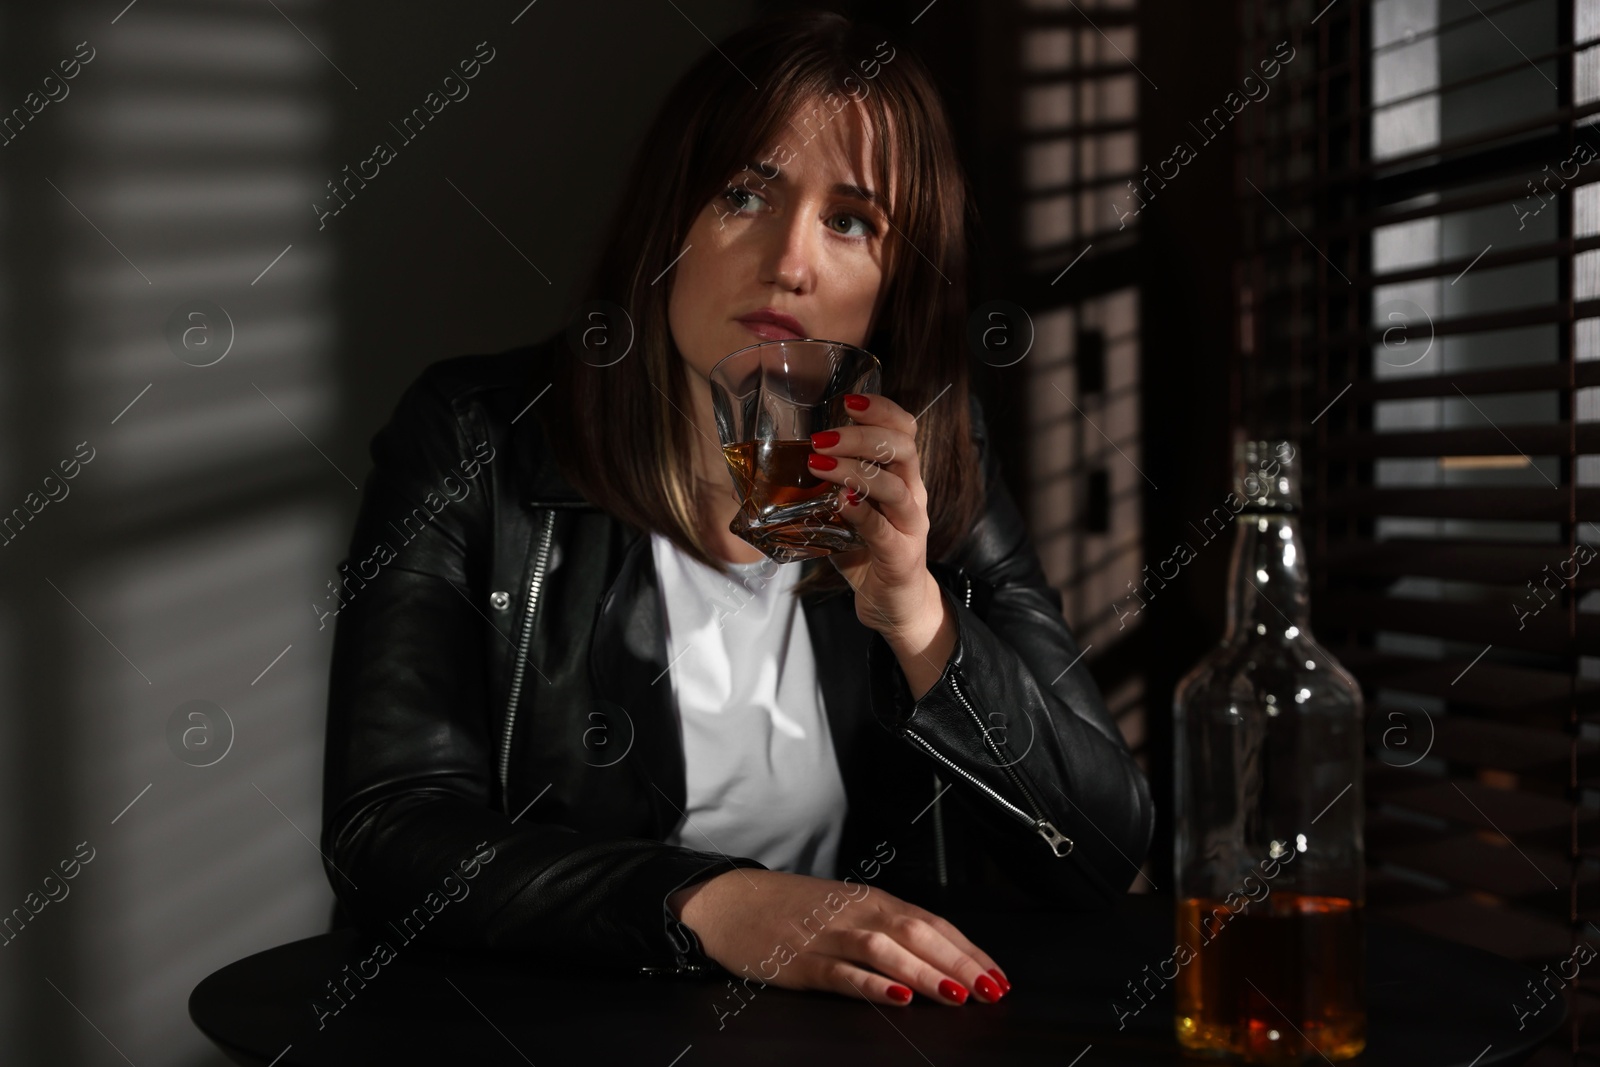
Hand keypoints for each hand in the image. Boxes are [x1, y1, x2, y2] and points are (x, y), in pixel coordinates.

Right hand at [668, 868, 1008, 1005]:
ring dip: (924, 971)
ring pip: (885, 950)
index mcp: (870, 901)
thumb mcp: (844, 910)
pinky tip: (896, 996)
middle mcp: (855, 914)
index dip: (967, 949)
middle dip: (958, 962)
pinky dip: (871, 984)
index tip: (998, 975)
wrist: (728, 901)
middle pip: (916, 933)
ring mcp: (827, 937)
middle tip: (991, 989)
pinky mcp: (800, 962)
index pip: (931, 922)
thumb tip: (938, 960)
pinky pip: (841, 973)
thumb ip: (885, 930)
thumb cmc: (790, 910)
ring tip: (957, 994)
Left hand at [806, 392, 934, 636]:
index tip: (849, 399)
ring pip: (895, 486)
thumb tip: (772, 465)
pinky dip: (861, 513)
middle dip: (862, 435)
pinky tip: (840, 503)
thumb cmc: (867, 552)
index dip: (882, 409)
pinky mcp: (901, 556)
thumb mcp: (845, 511)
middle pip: (903, 448)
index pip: (905, 429)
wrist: (894, 605)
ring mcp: (911, 526)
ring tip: (818, 466)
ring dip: (855, 470)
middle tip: (822, 437)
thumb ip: (824, 487)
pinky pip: (884, 530)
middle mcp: (913, 495)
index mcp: (903, 476)